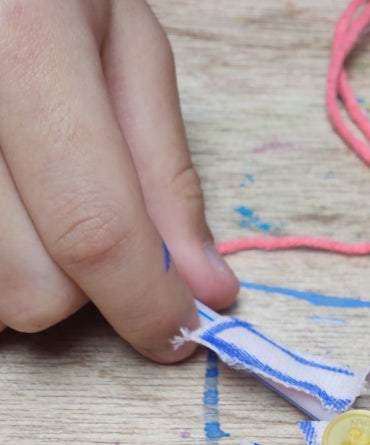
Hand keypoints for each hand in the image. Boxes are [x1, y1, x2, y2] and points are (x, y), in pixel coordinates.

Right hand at [0, 0, 238, 361]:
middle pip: (31, 286)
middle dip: (82, 288)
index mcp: (23, 45)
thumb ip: (168, 174)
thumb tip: (207, 287)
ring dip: (25, 280)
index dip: (145, 301)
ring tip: (32, 206)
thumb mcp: (126, 47)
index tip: (177, 332)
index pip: (94, 227)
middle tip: (86, 228)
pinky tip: (5, 216)